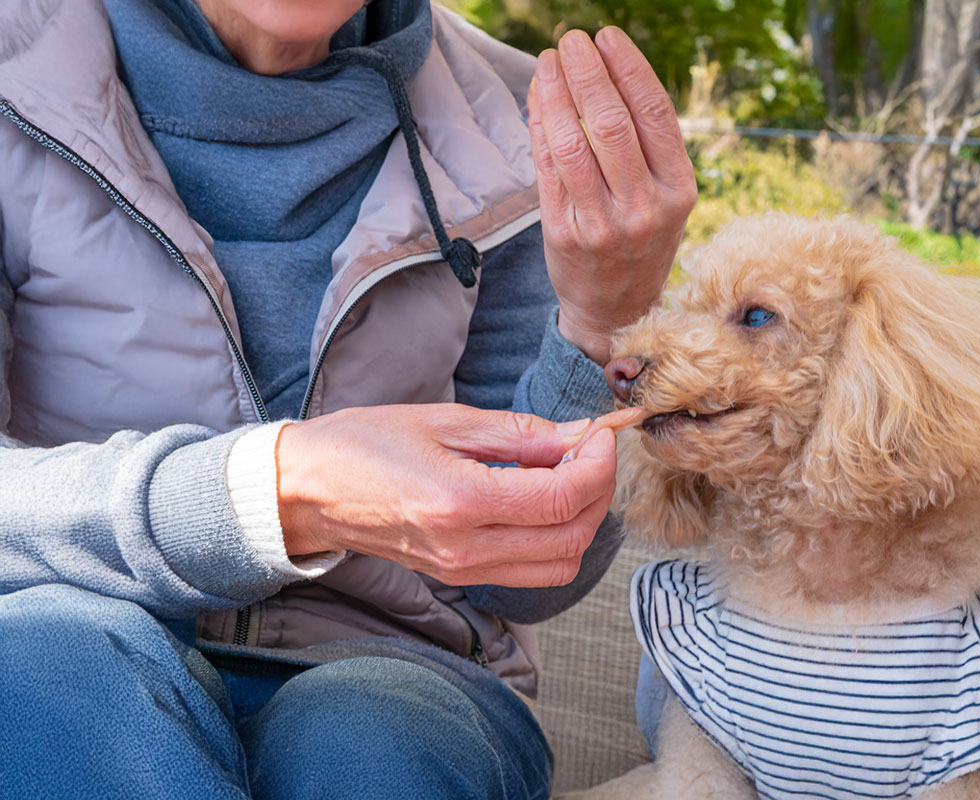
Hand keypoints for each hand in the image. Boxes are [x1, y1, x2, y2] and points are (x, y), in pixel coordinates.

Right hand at [276, 404, 615, 587]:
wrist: (309, 491)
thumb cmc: (365, 444)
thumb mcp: (446, 420)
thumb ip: (520, 433)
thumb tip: (579, 436)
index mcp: (461, 501)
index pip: (563, 497)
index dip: (598, 464)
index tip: (600, 434)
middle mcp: (467, 548)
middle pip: (573, 536)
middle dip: (599, 490)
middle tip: (590, 450)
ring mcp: (464, 571)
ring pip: (562, 564)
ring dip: (582, 520)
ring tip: (569, 474)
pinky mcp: (461, 578)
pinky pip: (533, 572)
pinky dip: (556, 539)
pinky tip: (542, 500)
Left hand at [530, 27, 696, 362]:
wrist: (618, 312)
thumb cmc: (641, 244)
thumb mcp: (665, 200)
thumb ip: (647, 148)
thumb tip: (608, 76)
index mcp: (679, 191)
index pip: (654, 114)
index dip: (628, 68)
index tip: (607, 37)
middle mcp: (645, 208)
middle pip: (612, 123)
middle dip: (588, 72)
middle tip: (571, 40)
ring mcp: (604, 224)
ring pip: (574, 143)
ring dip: (557, 93)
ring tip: (548, 61)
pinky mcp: (565, 234)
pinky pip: (548, 169)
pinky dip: (540, 128)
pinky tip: (537, 100)